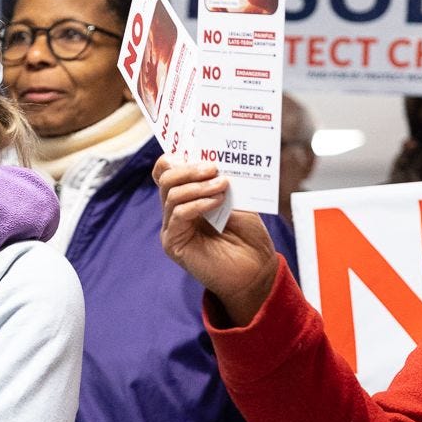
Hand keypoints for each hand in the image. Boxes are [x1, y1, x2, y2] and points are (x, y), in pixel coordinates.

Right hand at [154, 156, 279, 324]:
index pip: (168, 169)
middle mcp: (176, 210)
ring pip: (170, 194)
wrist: (256, 271)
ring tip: (222, 185)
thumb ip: (221, 182)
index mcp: (188, 196)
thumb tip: (214, 160)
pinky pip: (178, 215)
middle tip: (213, 166)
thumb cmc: (249, 237)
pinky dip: (197, 204)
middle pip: (165, 177)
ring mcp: (173, 227)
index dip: (179, 156)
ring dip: (197, 185)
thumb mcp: (238, 200)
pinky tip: (217, 202)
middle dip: (189, 167)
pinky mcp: (174, 243)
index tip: (203, 150)